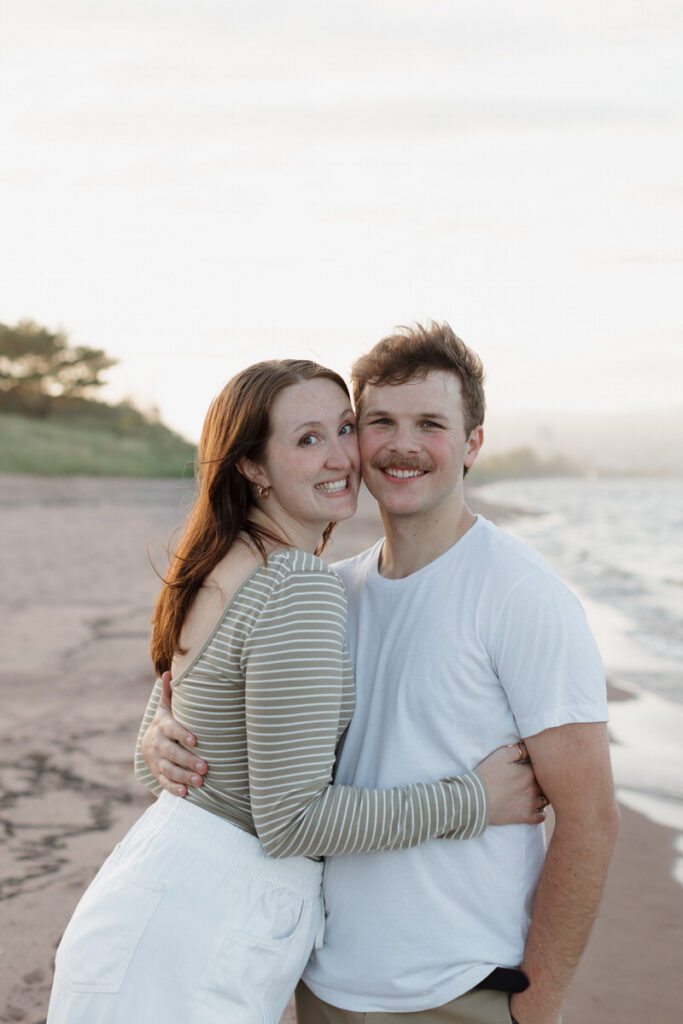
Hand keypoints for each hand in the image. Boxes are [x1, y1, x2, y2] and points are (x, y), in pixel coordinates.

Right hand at [140, 672, 206, 796]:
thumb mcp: (166, 707)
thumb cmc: (166, 721)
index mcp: (162, 726)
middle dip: (188, 761)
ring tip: (200, 782)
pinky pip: (164, 782)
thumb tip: (168, 671)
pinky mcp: (157, 774)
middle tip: (205, 767)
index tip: (195, 741)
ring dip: (184, 777)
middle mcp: (157, 744)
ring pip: (169, 770)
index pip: (171, 730)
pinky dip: (173, 788)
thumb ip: (169, 692)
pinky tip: (186, 793)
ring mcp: (156, 760)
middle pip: (171, 753)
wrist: (149, 743)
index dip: (182, 735)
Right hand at [475, 742, 546, 826]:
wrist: (475, 798)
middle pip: (548, 783)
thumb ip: (520, 749)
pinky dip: (541, 812)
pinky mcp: (525, 817)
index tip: (535, 765)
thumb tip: (531, 748)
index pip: (543, 767)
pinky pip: (541, 817)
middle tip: (540, 778)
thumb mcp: (501, 755)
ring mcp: (530, 804)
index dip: (540, 765)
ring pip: (547, 799)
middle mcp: (534, 789)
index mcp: (529, 772)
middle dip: (546, 780)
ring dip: (544, 795)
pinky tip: (536, 808)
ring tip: (538, 792)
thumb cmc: (487, 774)